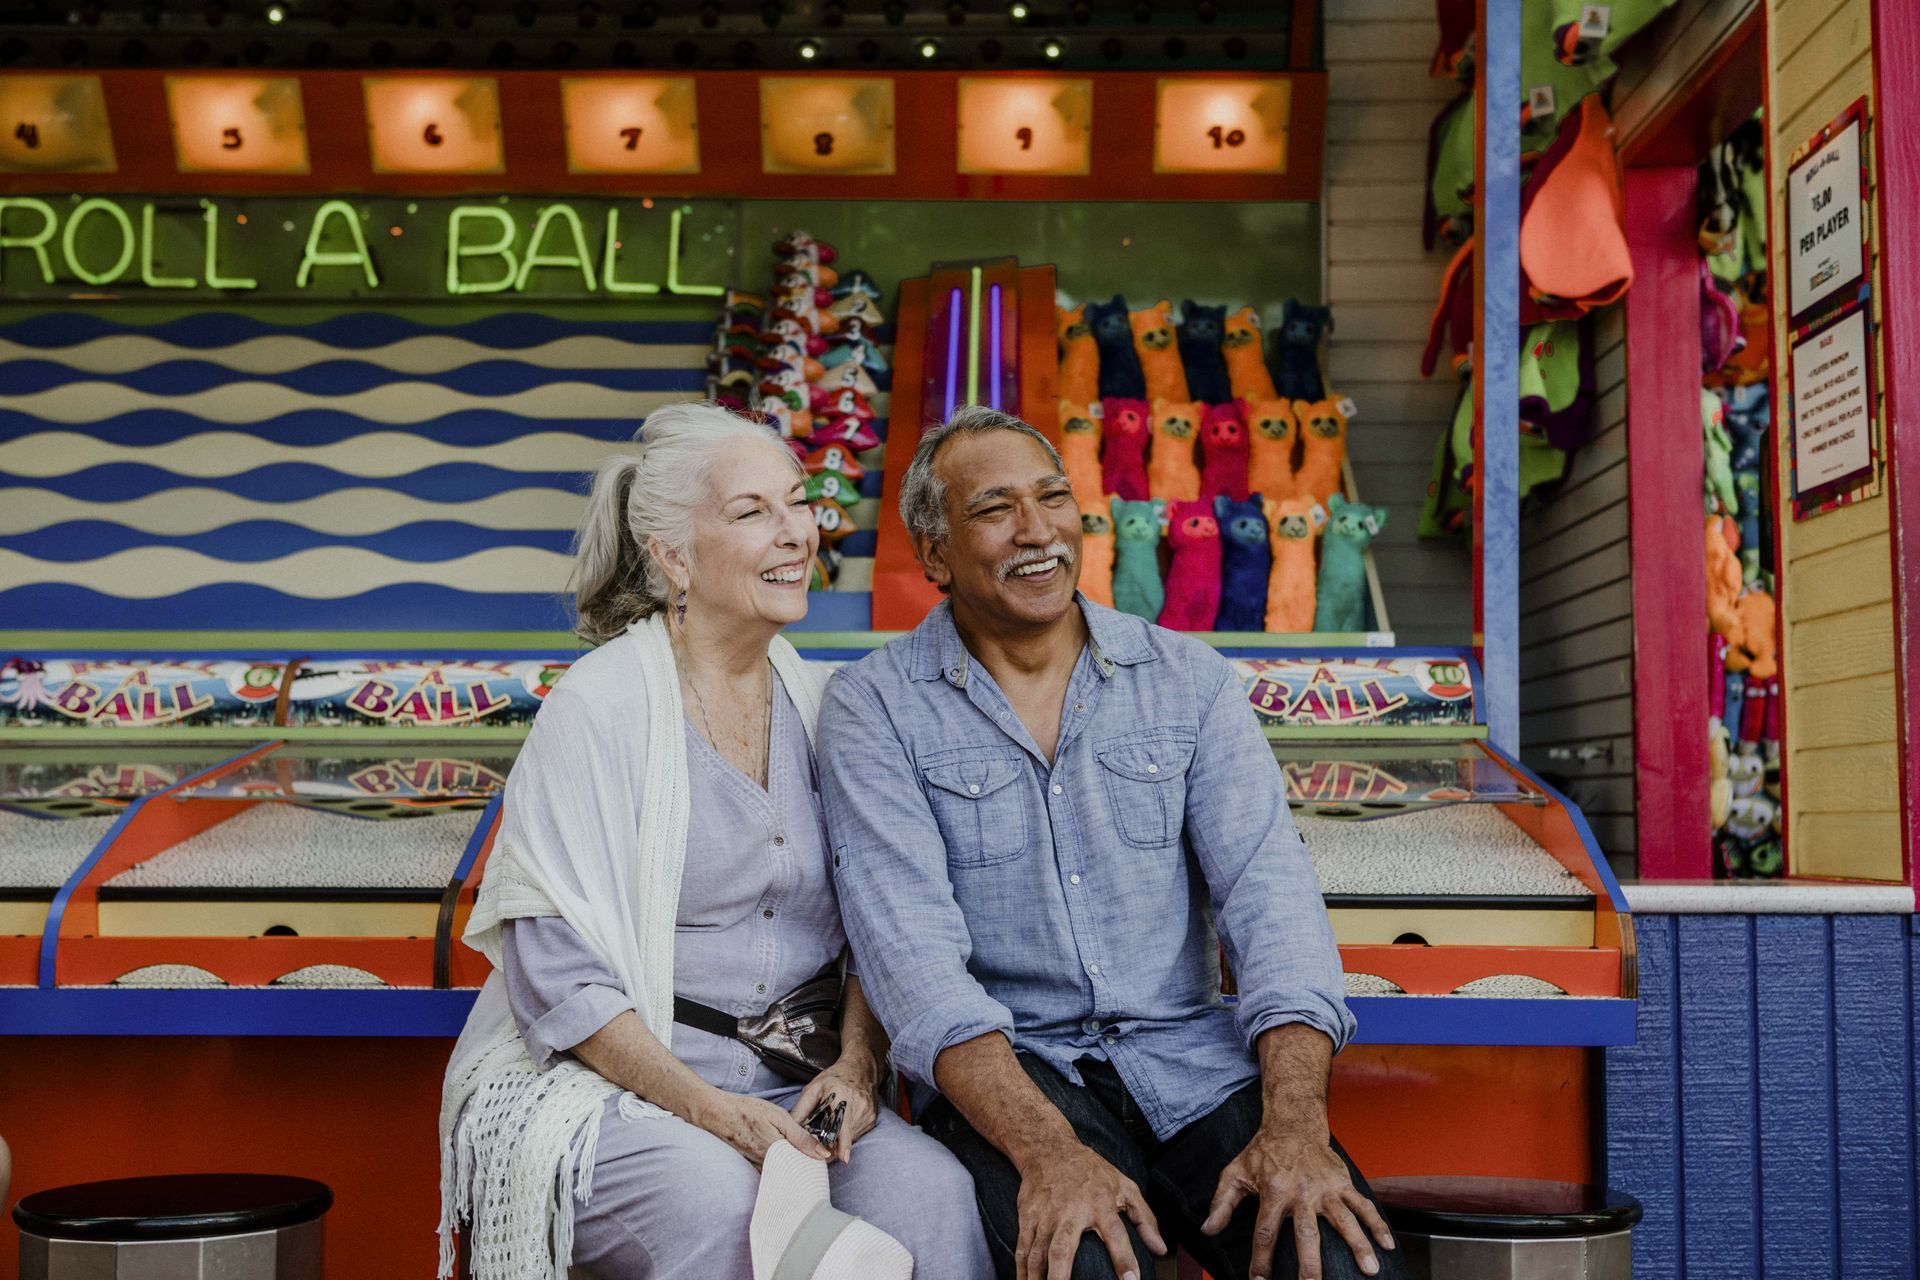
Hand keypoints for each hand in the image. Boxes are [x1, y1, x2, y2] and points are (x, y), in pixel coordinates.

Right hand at [694, 1088, 832, 1169]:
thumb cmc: (748, 1112)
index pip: (806, 1169)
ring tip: (807, 1157)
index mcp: (778, 1155)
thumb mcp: (778, 1118)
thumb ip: (801, 1137)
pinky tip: (789, 1156)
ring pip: (785, 1173)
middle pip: (796, 1174)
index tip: (831, 1158)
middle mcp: (769, 1167)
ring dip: (797, 1166)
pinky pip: (774, 1171)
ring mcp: (760, 1168)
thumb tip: (823, 1153)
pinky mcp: (754, 1166)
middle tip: (820, 1158)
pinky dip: (784, 1165)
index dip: (819, 1164)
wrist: (718, 1115)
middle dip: (809, 1167)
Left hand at [787, 1057, 880, 1162]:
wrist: (861, 1069)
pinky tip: (842, 1125)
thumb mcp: (814, 1089)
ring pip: (851, 1138)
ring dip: (839, 1141)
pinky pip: (857, 1135)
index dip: (843, 1143)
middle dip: (831, 1145)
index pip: (844, 1125)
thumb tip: (789, 1129)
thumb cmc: (835, 1078)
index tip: (843, 1158)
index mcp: (843, 1098)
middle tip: (819, 1144)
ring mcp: (867, 1114)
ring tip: (831, 1130)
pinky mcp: (872, 1120)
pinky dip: (847, 1136)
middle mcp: (859, 1107)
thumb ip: (801, 1109)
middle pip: (844, 1137)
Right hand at [1014, 1142, 1165, 1279]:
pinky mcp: (1028, 1217)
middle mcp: (1070, 1212)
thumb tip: (1161, 1249)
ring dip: (1037, 1279)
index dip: (1123, 1258)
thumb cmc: (1091, 1171)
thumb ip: (1145, 1219)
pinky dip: (1022, 1270)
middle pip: (1062, 1248)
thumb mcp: (1125, 1186)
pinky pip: (1023, 1248)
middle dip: (1061, 1276)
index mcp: (1100, 1204)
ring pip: (1038, 1253)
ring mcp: (1045, 1216)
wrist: (1049, 1148)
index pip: (1115, 1235)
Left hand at [1201, 1126, 1394, 1279]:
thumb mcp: (1235, 1172)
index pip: (1265, 1232)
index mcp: (1273, 1192)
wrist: (1293, 1123)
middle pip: (1307, 1234)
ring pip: (1345, 1220)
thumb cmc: (1262, 1152)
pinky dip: (1378, 1225)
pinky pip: (1364, 1206)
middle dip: (1311, 1265)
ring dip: (1359, 1245)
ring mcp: (1326, 1189)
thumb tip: (1207, 1230)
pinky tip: (1388, 1246)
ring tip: (1370, 1270)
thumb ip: (1222, 1203)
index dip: (1261, 1260)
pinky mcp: (1343, 1184)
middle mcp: (1301, 1193)